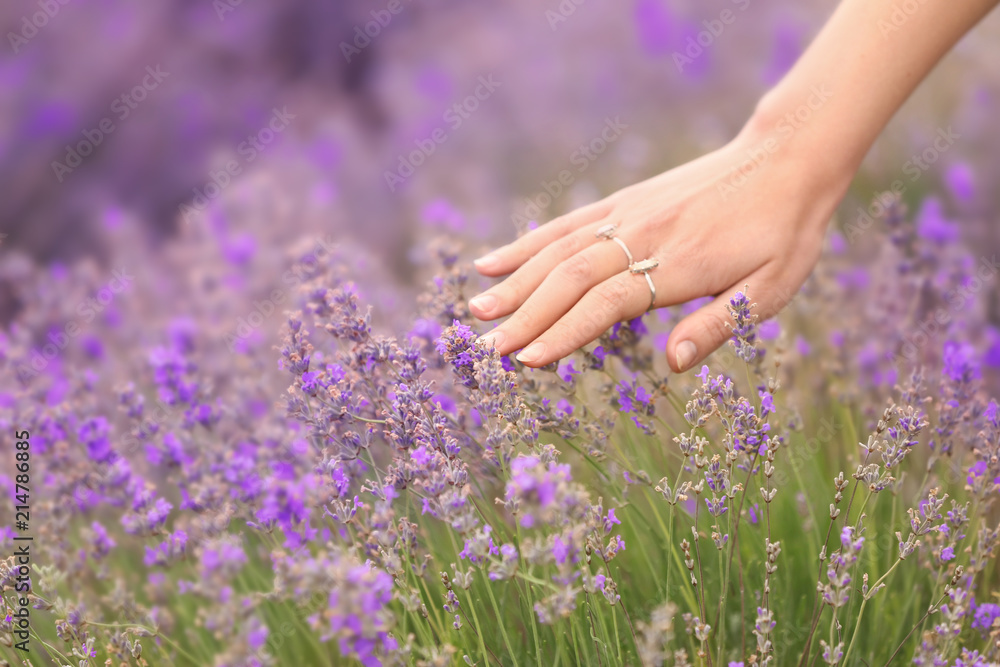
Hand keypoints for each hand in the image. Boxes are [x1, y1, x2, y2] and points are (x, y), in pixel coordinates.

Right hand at [468, 117, 852, 372]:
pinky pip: (565, 226)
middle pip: (570, 280)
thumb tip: (672, 364)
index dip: (566, 334)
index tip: (528, 362)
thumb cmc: (784, 232)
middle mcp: (642, 237)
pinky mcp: (622, 203)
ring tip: (477, 312)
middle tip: (487, 350)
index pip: (607, 304)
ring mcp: (626, 216)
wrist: (785, 158)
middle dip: (525, 317)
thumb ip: (718, 325)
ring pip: (558, 252)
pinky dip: (526, 245)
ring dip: (515, 284)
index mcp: (678, 265)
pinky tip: (493, 263)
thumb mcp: (770, 288)